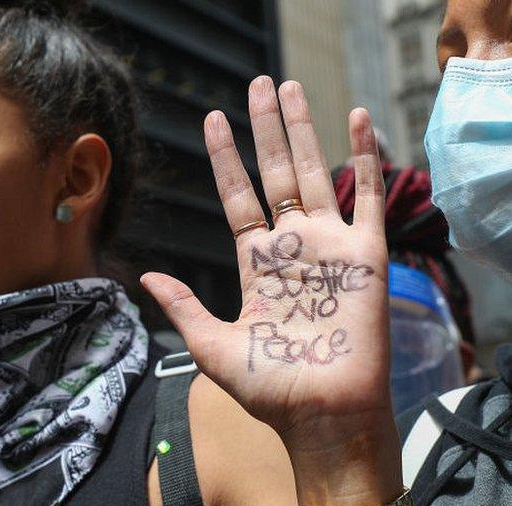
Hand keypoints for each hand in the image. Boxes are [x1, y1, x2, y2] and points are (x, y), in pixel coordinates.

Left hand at [142, 77, 391, 445]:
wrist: (324, 415)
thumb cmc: (271, 389)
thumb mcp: (212, 345)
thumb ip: (182, 305)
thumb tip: (144, 273)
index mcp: (256, 265)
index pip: (238, 197)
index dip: (225, 159)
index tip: (212, 120)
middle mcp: (292, 247)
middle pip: (274, 173)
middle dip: (265, 128)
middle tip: (258, 83)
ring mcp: (330, 246)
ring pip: (314, 172)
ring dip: (304, 129)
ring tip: (291, 86)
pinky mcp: (366, 254)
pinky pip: (366, 196)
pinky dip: (365, 158)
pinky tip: (358, 119)